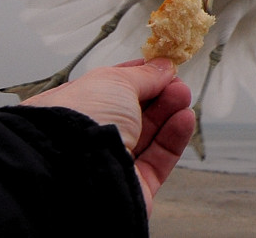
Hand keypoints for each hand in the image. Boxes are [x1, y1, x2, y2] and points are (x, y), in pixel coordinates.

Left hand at [21, 58, 193, 214]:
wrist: (78, 172)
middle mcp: (86, 139)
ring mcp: (108, 164)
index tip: (161, 67)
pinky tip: (185, 119)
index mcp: (70, 110)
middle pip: (131, 114)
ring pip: (146, 137)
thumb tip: (163, 67)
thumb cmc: (82, 119)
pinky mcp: (130, 187)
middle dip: (158, 95)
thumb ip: (144, 75)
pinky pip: (157, 161)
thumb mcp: (115, 81)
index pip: (108, 91)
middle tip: (178, 83)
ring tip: (184, 97)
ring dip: (168, 114)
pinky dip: (173, 139)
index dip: (137, 77)